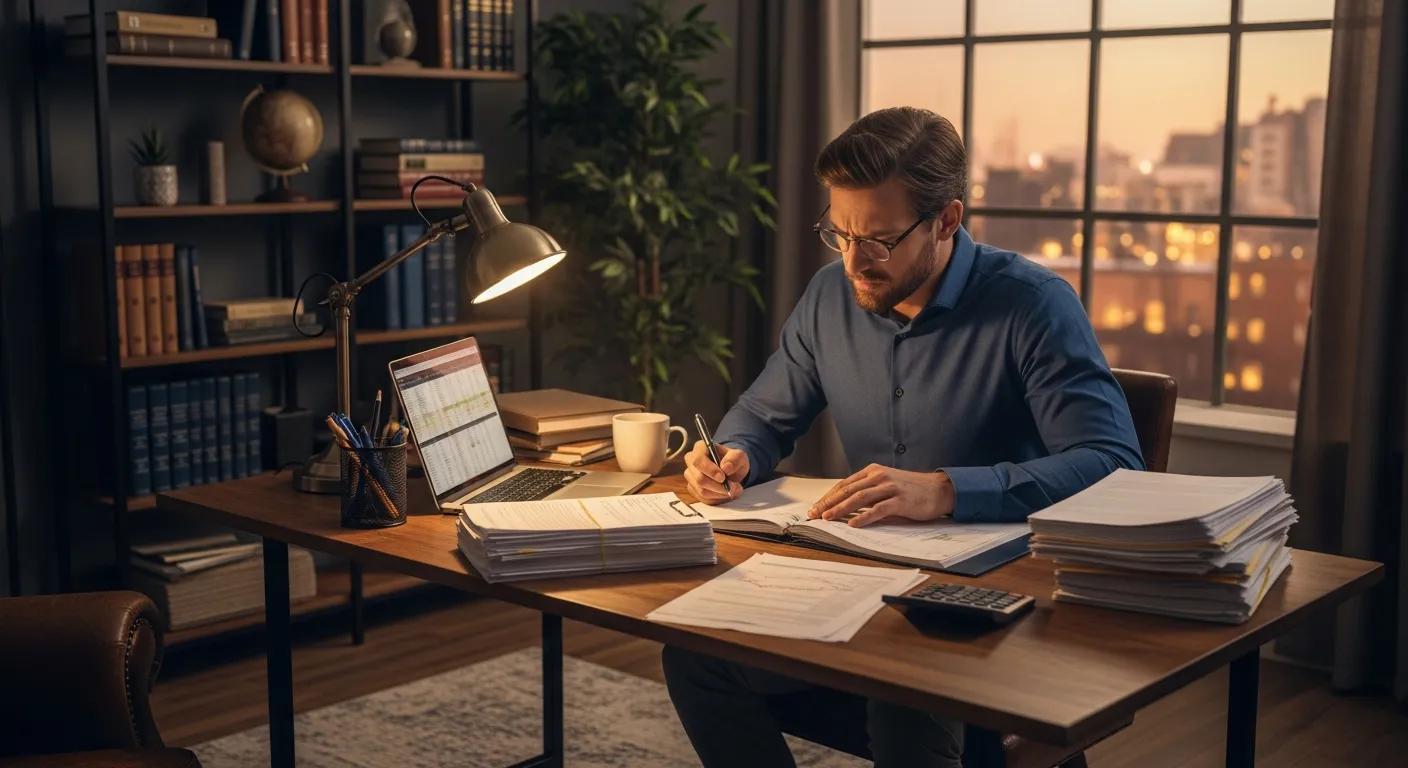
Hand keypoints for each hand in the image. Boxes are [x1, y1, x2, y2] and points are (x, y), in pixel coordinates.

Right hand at [683, 440, 748, 502]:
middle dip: (718, 486)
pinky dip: (717, 498)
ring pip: (702, 491)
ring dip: (720, 493)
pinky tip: (725, 493)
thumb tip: (726, 467)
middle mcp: (691, 461)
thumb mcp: (739, 456)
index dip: (710, 470)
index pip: (698, 460)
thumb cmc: (732, 461)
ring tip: (733, 489)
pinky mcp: (693, 489)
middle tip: (733, 486)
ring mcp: (690, 476)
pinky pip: (704, 499)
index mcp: (700, 448)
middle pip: (699, 479)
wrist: (731, 471)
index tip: (723, 477)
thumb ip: (734, 459)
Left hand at [807, 464, 954, 526]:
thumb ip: (868, 491)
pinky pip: (878, 509)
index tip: (815, 507)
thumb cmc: (911, 489)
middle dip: (828, 503)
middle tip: (814, 514)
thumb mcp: (886, 484)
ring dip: (841, 509)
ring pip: (859, 498)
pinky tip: (853, 524)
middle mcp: (879, 476)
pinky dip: (864, 517)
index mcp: (873, 471)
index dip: (828, 496)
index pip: (845, 484)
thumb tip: (845, 507)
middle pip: (848, 490)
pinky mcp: (900, 500)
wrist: (939, 489)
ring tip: (828, 518)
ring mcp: (890, 487)